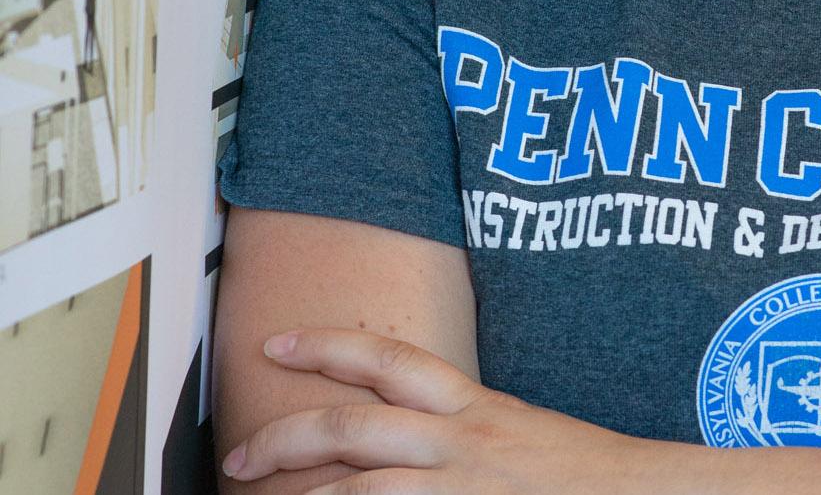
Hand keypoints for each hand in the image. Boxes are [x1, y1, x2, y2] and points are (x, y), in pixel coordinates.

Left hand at [221, 328, 673, 494]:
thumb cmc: (579, 471)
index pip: (389, 358)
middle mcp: (460, 442)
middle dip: (285, 437)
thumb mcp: (515, 431)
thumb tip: (403, 429)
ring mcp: (460, 489)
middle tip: (238, 454)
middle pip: (354, 427)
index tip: (279, 343)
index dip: (327, 344)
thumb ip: (460, 425)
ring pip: (359, 489)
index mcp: (473, 407)